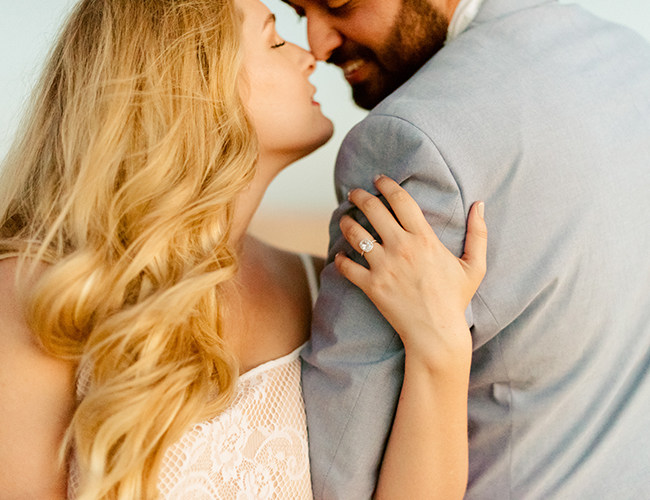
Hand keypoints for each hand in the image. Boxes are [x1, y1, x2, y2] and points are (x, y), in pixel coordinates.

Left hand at [335, 175, 486, 371]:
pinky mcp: (371, 286)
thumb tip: (480, 204)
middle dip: (359, 196)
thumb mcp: (474, 266)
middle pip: (373, 209)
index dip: (387, 184)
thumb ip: (478, 234)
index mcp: (425, 239)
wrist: (436, 333)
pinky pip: (347, 266)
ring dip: (346, 222)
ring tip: (344, 219)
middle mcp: (402, 248)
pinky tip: (342, 255)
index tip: (378, 179)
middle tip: (354, 192)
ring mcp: (384, 267)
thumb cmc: (455, 300)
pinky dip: (341, 258)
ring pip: (355, 234)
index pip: (401, 199)